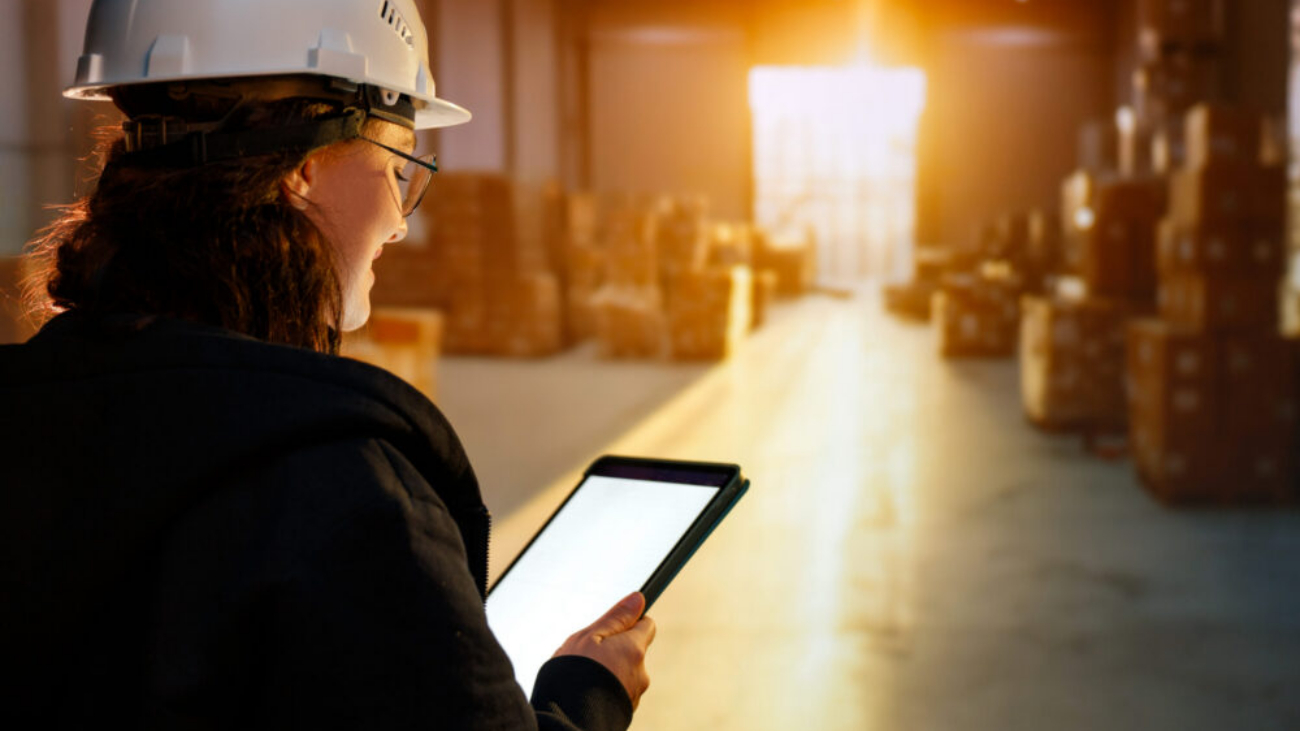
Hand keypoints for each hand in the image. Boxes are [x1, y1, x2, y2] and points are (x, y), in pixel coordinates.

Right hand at [552, 592, 656, 708]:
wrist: (568, 719)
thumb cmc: (575, 675)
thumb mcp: (590, 637)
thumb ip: (616, 618)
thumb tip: (638, 599)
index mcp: (634, 650)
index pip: (646, 625)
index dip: (630, 622)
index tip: (614, 625)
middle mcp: (641, 673)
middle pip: (633, 651)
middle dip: (615, 649)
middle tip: (589, 654)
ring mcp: (634, 694)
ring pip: (624, 673)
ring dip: (610, 671)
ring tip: (584, 676)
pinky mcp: (625, 711)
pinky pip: (618, 692)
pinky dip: (607, 689)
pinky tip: (587, 691)